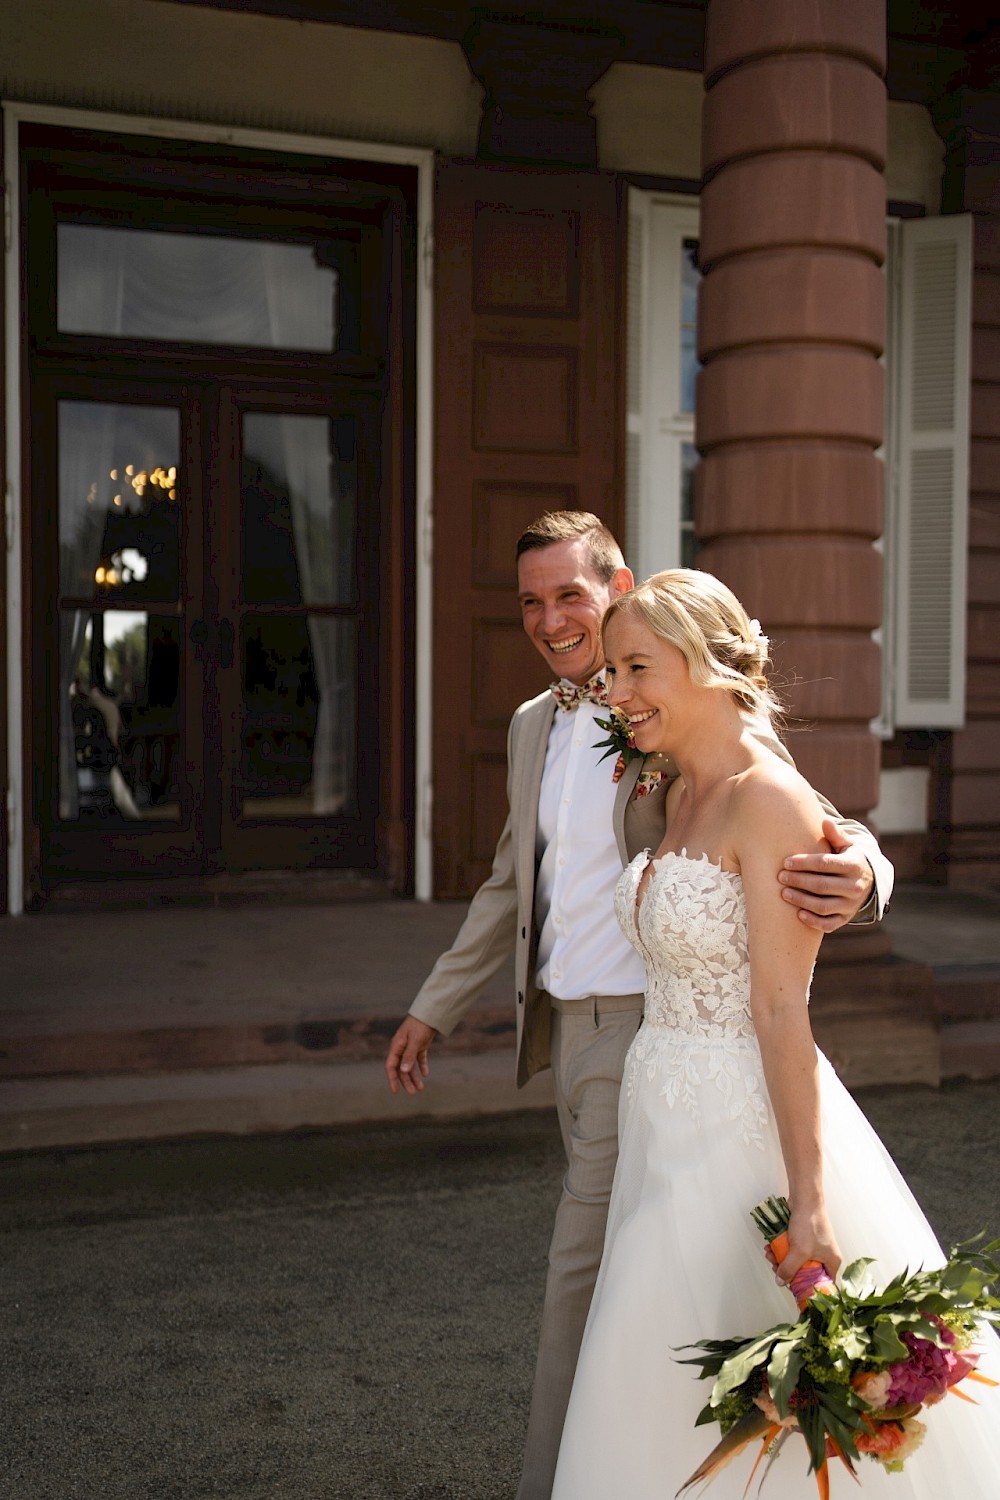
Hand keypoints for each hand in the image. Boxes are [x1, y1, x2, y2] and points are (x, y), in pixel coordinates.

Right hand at [385, 1016, 437, 1095]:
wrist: (430, 1013)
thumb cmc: (420, 1025)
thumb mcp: (414, 1041)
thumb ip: (409, 1056)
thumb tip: (403, 1071)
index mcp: (397, 1046)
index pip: (391, 1066)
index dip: (392, 1078)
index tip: (395, 1091)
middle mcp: (402, 1048)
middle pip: (402, 1068)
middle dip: (406, 1081)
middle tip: (413, 1093)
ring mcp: (410, 1047)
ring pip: (410, 1066)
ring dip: (415, 1076)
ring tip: (421, 1088)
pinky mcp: (419, 1045)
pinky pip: (419, 1059)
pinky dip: (422, 1066)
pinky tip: (426, 1074)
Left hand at [770, 1202, 841, 1286]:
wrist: (804, 1200)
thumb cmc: (809, 1224)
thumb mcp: (799, 1252)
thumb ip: (789, 1269)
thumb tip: (780, 1281)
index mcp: (832, 1262)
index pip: (823, 1284)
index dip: (808, 1289)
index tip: (793, 1289)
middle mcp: (825, 1256)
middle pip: (805, 1273)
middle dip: (788, 1271)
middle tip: (776, 1269)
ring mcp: (814, 1247)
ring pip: (796, 1261)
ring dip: (781, 1259)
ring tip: (769, 1254)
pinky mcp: (804, 1239)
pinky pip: (792, 1250)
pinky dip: (782, 1250)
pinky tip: (771, 1247)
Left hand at [778, 817, 873, 931]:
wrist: (867, 881)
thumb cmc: (848, 858)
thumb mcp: (847, 844)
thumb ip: (835, 834)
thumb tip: (825, 821)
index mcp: (854, 865)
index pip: (825, 864)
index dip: (804, 863)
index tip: (786, 862)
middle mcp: (855, 886)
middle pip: (822, 886)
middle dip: (798, 881)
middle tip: (780, 877)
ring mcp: (851, 905)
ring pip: (823, 906)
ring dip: (801, 901)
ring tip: (784, 894)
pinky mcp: (846, 918)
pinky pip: (829, 924)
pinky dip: (813, 921)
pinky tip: (798, 914)